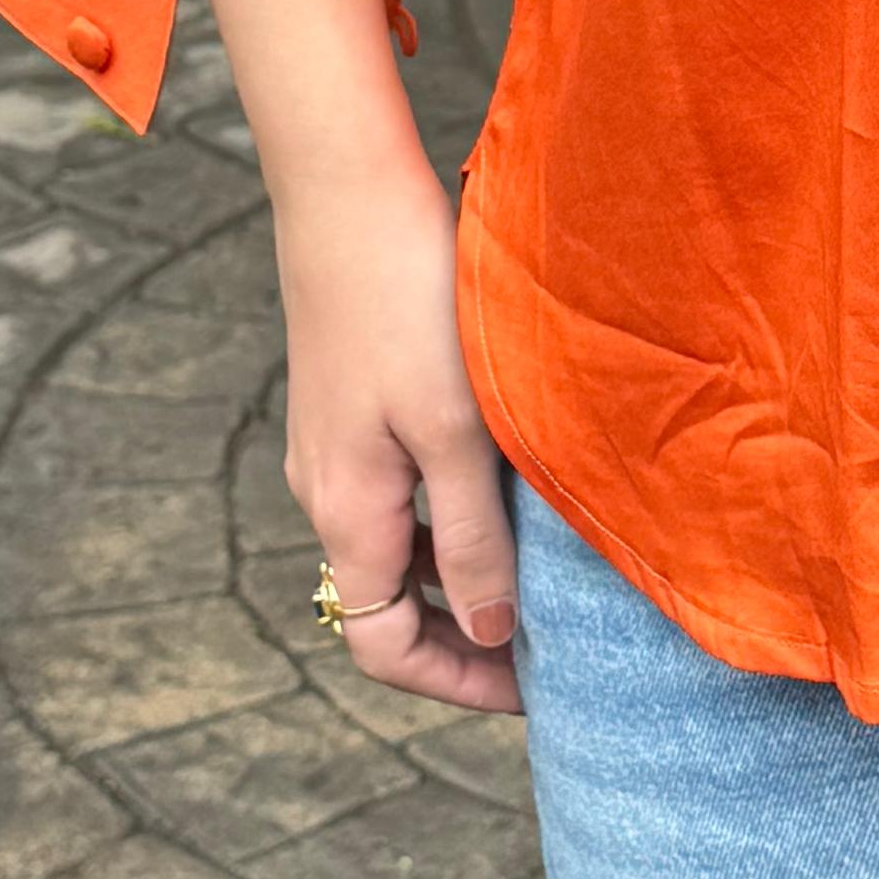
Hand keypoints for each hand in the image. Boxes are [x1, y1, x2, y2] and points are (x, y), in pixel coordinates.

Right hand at [276, 159, 520, 710]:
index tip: (534, 686)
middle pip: (387, 602)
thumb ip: (472, 540)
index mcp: (347, 511)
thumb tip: (491, 632)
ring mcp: (334, 447)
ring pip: (395, 545)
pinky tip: (508, 486)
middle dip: (464, 633)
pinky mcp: (350, 405)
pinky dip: (447, 514)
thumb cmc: (410, 304)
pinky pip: (397, 491)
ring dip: (460, 571)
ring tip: (543, 567)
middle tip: (552, 638)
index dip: (456, 679)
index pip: (380, 644)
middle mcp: (326, 491)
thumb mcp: (457, 434)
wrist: (348, 193)